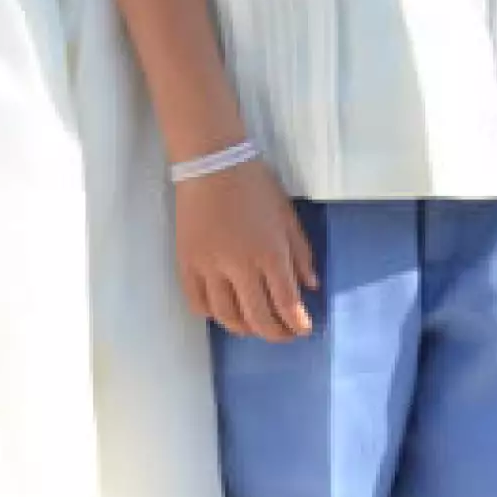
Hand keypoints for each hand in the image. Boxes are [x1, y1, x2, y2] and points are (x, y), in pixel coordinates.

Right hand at [175, 158, 317, 340]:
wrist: (212, 163)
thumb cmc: (255, 185)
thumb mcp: (287, 217)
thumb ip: (301, 254)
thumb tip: (310, 286)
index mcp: (270, 253)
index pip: (287, 304)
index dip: (297, 324)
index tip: (303, 329)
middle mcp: (240, 266)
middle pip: (258, 318)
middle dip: (275, 333)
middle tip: (283, 334)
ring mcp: (209, 267)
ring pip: (226, 317)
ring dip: (244, 328)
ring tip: (254, 325)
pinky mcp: (186, 264)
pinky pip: (198, 303)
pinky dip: (212, 315)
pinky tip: (223, 310)